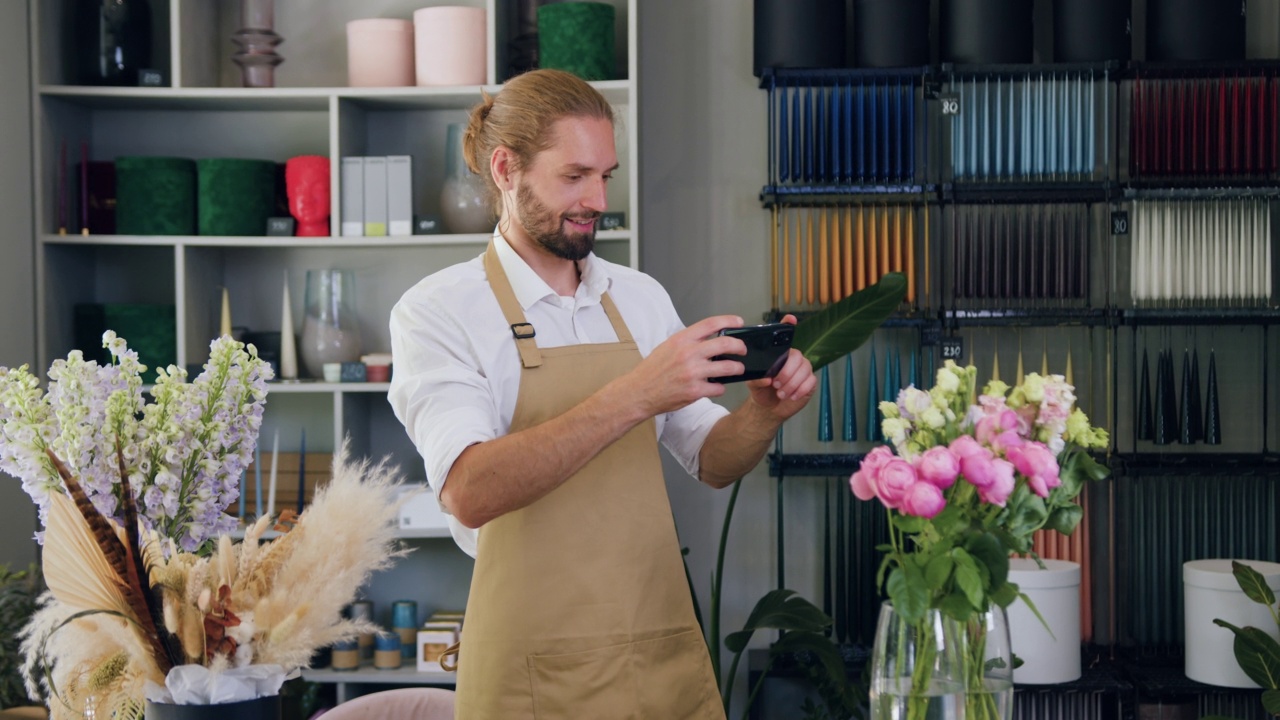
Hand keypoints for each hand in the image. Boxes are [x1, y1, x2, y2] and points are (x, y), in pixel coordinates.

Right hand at [627, 315, 747, 416]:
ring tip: (737, 369)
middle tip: (742, 350)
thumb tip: (710, 339)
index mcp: (682, 340)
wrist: (639, 392)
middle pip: (725, 344)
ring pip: (728, 367)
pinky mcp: (695, 391)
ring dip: (737, 368)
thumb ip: (688, 342)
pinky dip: (720, 387)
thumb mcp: (667, 347)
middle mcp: (689, 354)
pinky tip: (716, 387)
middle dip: (739, 347)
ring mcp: (693, 373)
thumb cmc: (652, 370)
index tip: (739, 322)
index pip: (711, 324)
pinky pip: (719, 388)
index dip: (729, 320)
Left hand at [745, 315, 815, 419]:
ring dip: (792, 384)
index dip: (789, 325)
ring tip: (781, 393)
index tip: (790, 319)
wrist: (768, 407)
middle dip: (786, 372)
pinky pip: (810, 381)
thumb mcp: (753, 384)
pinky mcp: (810, 382)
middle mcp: (793, 358)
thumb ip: (756, 379)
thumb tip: (767, 378)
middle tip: (776, 384)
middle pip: (797, 356)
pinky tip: (791, 396)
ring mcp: (803, 369)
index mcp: (779, 354)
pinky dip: (800, 390)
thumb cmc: (761, 390)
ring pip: (805, 369)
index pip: (785, 335)